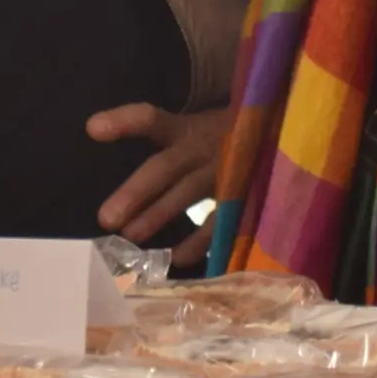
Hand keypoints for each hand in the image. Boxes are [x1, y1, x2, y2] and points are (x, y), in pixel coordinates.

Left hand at [89, 104, 230, 263]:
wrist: (283, 137)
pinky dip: (198, 242)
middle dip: (136, 192)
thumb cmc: (228, 137)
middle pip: (165, 168)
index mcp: (189, 129)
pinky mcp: (243, 196)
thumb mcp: (198, 127)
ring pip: (187, 194)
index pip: (152, 119)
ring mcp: (225, 172)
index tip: (93, 129)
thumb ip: (161, 136)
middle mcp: (204, 148)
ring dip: (159, 215)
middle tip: (106, 218)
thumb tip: (102, 142)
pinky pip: (219, 222)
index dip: (125, 121)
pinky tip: (175, 258)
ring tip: (130, 236)